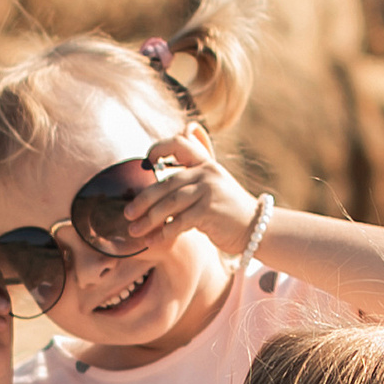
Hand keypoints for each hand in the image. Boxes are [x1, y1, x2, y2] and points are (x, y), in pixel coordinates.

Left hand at [124, 127, 258, 256]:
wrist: (255, 228)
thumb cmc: (228, 211)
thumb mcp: (214, 186)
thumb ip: (193, 176)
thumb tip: (166, 171)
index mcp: (205, 162)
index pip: (179, 143)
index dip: (159, 148)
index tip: (146, 161)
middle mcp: (206, 172)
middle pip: (166, 183)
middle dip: (143, 200)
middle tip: (128, 213)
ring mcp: (209, 190)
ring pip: (169, 203)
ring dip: (149, 219)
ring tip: (134, 230)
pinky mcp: (209, 210)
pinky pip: (179, 222)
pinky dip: (164, 233)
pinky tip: (153, 241)